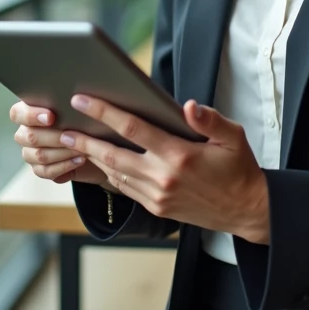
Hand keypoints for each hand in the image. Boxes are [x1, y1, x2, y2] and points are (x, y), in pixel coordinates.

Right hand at [9, 102, 109, 186]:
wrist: (96, 144)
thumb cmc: (85, 119)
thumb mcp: (78, 108)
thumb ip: (68, 104)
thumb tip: (73, 100)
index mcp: (28, 112)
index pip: (17, 113)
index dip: (31, 115)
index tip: (51, 117)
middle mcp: (26, 133)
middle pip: (29, 136)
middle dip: (53, 136)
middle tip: (73, 134)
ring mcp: (31, 153)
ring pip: (38, 155)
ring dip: (62, 151)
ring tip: (82, 148)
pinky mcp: (40, 169)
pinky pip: (46, 171)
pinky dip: (64, 165)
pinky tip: (80, 159)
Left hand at [61, 95, 270, 243]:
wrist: (246, 210)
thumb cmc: (239, 168)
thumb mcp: (233, 137)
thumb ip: (209, 120)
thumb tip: (188, 105)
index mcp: (179, 155)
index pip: (133, 128)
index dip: (104, 112)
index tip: (83, 100)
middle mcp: (164, 177)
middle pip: (112, 155)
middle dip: (85, 141)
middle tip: (62, 129)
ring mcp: (158, 196)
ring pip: (115, 175)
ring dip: (92, 159)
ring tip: (73, 144)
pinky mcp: (158, 208)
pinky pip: (126, 189)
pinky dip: (109, 175)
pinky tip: (99, 163)